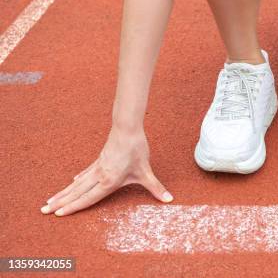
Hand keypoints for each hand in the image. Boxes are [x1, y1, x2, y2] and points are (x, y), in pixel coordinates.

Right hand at [41, 126, 172, 215]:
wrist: (127, 128)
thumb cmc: (136, 149)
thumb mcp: (146, 171)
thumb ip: (156, 187)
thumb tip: (169, 199)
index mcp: (109, 181)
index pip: (88, 198)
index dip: (74, 207)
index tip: (59, 214)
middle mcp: (99, 176)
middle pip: (77, 192)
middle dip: (60, 203)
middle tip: (43, 211)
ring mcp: (97, 167)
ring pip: (77, 183)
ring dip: (63, 192)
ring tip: (49, 201)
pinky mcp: (100, 160)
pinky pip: (86, 173)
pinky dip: (77, 180)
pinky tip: (73, 183)